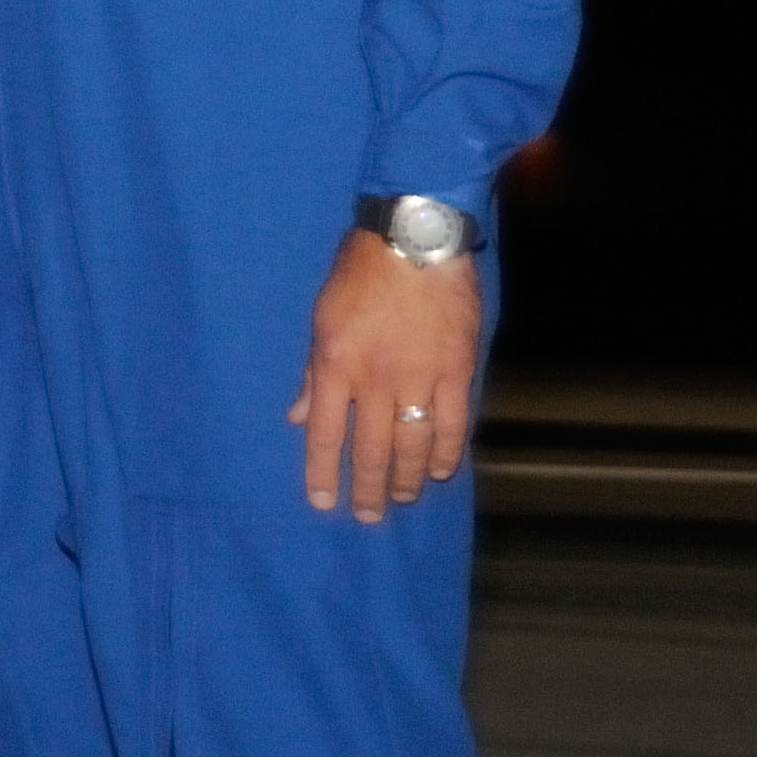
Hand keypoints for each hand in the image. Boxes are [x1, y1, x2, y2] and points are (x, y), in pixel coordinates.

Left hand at [298, 230, 480, 519]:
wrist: (414, 239)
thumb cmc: (360, 273)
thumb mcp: (322, 319)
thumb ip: (314, 375)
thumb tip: (300, 418)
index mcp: (336, 366)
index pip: (326, 434)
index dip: (323, 473)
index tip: (323, 503)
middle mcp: (376, 379)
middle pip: (371, 449)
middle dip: (368, 488)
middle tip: (368, 516)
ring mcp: (420, 376)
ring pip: (414, 444)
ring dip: (409, 479)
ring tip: (403, 498)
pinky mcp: (457, 369)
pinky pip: (453, 423)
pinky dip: (448, 452)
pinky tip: (444, 471)